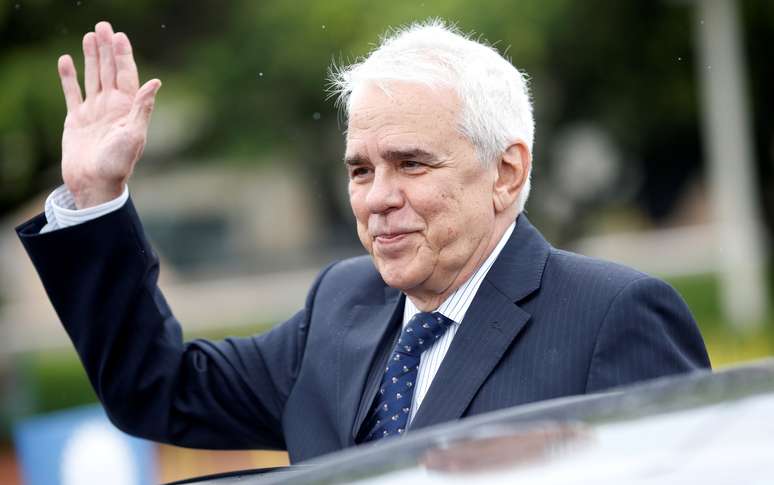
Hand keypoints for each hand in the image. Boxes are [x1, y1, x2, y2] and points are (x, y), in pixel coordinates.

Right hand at [58, 21, 160, 208]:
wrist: (95, 184)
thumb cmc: (118, 164)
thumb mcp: (134, 135)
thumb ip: (143, 107)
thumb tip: (156, 82)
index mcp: (127, 109)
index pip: (126, 75)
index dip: (123, 55)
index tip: (120, 36)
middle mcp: (112, 107)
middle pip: (109, 71)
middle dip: (107, 49)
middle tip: (103, 26)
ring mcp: (94, 112)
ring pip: (92, 77)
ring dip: (91, 57)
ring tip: (90, 36)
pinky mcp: (77, 119)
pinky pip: (72, 93)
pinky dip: (68, 77)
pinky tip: (66, 60)